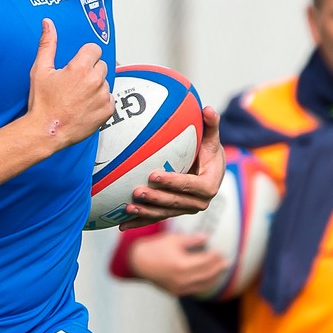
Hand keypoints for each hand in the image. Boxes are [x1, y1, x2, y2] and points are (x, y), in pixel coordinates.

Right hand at [24, 19, 111, 149]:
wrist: (47, 131)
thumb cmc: (42, 103)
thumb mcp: (40, 70)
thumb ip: (47, 44)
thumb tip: (48, 23)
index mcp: (80, 67)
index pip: (94, 49)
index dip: (84, 56)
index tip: (77, 66)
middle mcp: (95, 81)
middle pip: (101, 65)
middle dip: (90, 71)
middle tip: (74, 84)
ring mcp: (102, 96)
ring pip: (105, 83)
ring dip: (95, 87)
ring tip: (78, 97)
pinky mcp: (107, 111)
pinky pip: (109, 99)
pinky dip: (100, 102)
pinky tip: (85, 106)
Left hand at [125, 105, 225, 223]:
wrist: (209, 169)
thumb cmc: (208, 150)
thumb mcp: (211, 138)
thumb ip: (211, 124)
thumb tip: (208, 108)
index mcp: (209, 185)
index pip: (192, 186)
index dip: (174, 182)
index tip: (154, 175)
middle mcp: (199, 202)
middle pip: (175, 203)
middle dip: (156, 198)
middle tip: (137, 191)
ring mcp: (185, 210)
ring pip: (164, 213)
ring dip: (146, 212)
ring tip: (128, 207)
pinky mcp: (173, 213)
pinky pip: (155, 218)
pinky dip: (139, 222)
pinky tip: (122, 224)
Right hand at [127, 231, 228, 297]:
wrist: (138, 263)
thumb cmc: (155, 248)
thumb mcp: (174, 240)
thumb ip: (192, 240)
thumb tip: (207, 237)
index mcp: (182, 265)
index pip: (206, 261)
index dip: (215, 256)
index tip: (221, 250)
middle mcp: (181, 279)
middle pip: (207, 274)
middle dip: (219, 267)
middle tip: (228, 261)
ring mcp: (179, 288)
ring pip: (203, 284)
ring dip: (215, 277)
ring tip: (222, 270)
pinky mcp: (176, 292)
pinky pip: (195, 289)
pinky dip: (204, 284)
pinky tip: (210, 279)